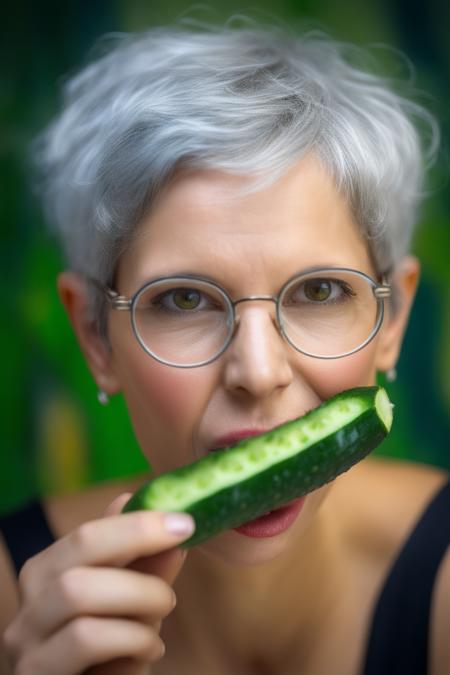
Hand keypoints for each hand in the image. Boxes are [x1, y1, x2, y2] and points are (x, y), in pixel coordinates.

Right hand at [3, 494, 194, 673]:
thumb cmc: (112, 657)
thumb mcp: (133, 605)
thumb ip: (147, 565)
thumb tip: (171, 519)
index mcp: (47, 573)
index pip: (88, 532)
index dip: (137, 523)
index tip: (183, 522)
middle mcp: (29, 601)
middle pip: (78, 549)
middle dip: (137, 544)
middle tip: (178, 552)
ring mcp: (26, 640)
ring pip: (78, 590)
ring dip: (138, 594)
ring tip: (164, 609)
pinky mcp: (36, 673)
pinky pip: (86, 637)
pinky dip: (131, 636)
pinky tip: (150, 649)